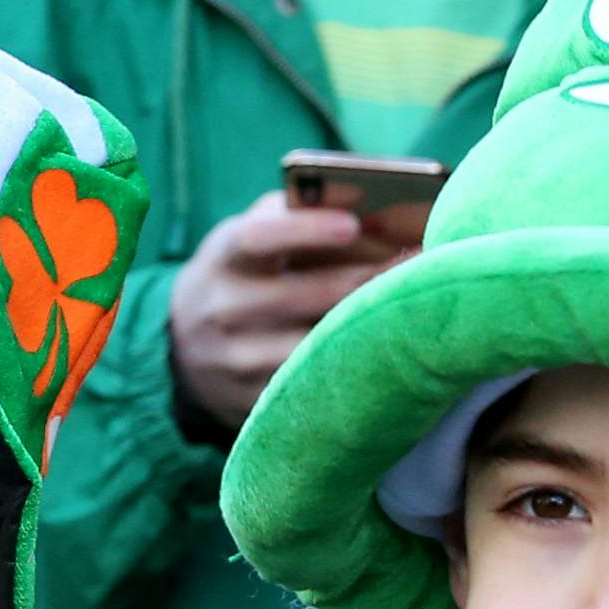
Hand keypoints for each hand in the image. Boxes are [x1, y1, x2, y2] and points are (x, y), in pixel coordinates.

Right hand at [168, 193, 406, 439]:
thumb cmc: (240, 277)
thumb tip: (367, 205)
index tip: (353, 226)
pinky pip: (315, 384)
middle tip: (424, 261)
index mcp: (221, 261)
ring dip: (371, 325)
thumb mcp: (246, 239)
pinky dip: (355, 363)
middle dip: (370, 277)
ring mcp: (235, 362)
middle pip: (305, 296)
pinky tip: (389, 348)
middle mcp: (220, 311)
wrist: (184, 349)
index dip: (305, 231)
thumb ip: (292, 216)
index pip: (257, 240)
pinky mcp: (251, 402)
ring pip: (317, 346)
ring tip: (416, 305)